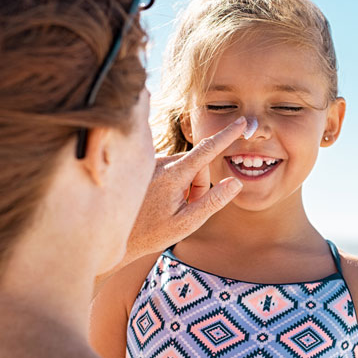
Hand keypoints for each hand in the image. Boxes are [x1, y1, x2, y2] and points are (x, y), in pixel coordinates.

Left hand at [121, 116, 245, 265]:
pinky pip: (173, 169)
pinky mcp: (148, 165)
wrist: (115, 234)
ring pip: (187, 167)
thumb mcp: (187, 223)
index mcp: (173, 175)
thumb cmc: (152, 233)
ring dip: (187, 185)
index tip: (241, 122)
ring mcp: (153, 163)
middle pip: (199, 165)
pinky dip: (175, 183)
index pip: (207, 150)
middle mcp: (161, 162)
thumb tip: (236, 182)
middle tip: (186, 208)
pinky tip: (160, 200)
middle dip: (200, 185)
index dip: (227, 135)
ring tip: (170, 207)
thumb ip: (213, 201)